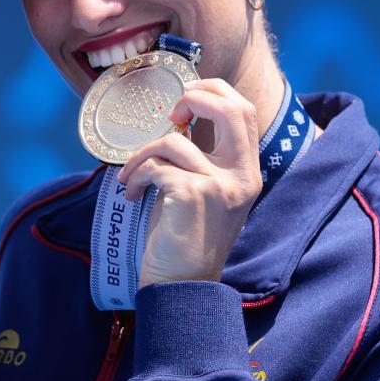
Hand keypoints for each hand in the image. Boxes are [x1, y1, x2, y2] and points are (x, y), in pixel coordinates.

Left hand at [118, 78, 261, 285]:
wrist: (181, 287)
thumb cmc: (185, 239)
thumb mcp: (204, 192)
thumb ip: (202, 158)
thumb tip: (178, 119)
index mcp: (248, 173)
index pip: (245, 112)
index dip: (214, 93)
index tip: (184, 102)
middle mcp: (242, 177)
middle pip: (231, 108)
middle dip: (193, 98)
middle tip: (170, 114)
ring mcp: (220, 185)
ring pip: (173, 140)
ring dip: (141, 155)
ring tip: (132, 178)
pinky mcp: (193, 195)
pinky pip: (155, 165)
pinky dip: (136, 176)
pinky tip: (132, 195)